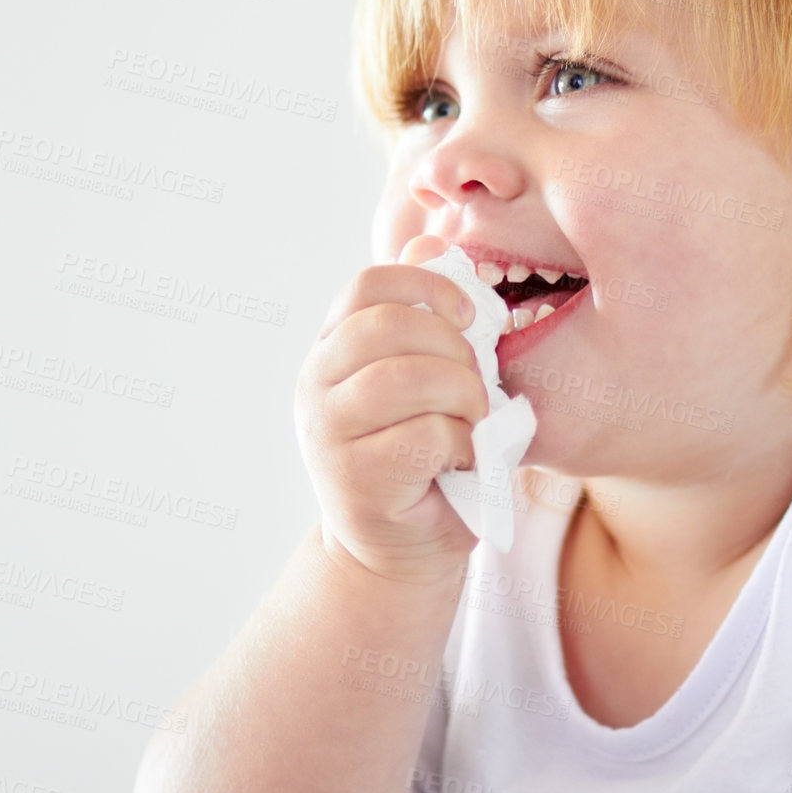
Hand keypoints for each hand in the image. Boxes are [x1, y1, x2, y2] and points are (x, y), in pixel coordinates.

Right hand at [294, 235, 488, 585]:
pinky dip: (462, 444)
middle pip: (389, 326)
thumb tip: (432, 242)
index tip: (469, 317)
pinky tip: (462, 460)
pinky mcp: (355, 478)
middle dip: (454, 349)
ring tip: (472, 421)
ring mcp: (327, 432)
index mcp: (332, 348)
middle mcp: (315, 383)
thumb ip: (425, 316)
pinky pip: (425, 435)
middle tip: (476, 385)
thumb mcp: (425, 378)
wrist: (397, 550)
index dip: (427, 289)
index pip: (367, 285)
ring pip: (408, 378)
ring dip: (462, 396)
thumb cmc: (421, 455)